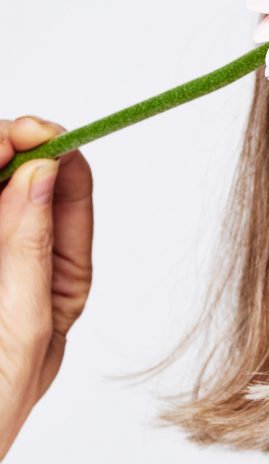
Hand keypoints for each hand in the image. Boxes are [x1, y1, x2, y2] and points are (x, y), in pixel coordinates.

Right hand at [0, 116, 93, 461]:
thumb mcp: (23, 331)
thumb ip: (28, 251)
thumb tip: (42, 174)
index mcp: (56, 281)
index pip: (67, 200)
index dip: (58, 157)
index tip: (41, 131)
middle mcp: (13, 261)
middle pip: (16, 185)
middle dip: (9, 153)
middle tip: (2, 140)